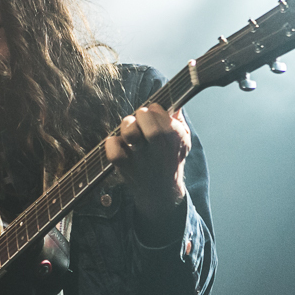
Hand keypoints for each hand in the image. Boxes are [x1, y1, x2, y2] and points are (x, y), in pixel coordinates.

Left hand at [104, 104, 190, 224]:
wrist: (161, 191)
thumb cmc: (170, 158)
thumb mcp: (182, 140)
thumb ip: (178, 120)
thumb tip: (174, 102)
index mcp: (175, 138)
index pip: (160, 112)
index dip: (154, 108)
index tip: (153, 113)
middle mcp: (158, 148)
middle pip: (147, 120)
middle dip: (141, 114)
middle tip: (141, 120)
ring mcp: (140, 157)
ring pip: (130, 133)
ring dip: (127, 125)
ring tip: (130, 130)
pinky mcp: (124, 166)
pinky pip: (113, 151)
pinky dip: (112, 143)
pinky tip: (119, 144)